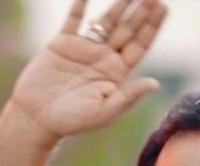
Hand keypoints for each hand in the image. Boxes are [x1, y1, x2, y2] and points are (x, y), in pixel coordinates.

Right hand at [7, 0, 167, 140]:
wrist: (37, 118)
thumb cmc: (73, 121)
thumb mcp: (105, 111)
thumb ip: (129, 96)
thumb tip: (155, 84)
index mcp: (117, 73)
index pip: (139, 45)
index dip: (151, 26)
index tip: (163, 8)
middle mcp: (104, 58)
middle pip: (127, 29)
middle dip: (141, 11)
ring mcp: (84, 49)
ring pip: (105, 21)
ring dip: (118, 5)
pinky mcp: (61, 44)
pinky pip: (73, 20)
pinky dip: (79, 5)